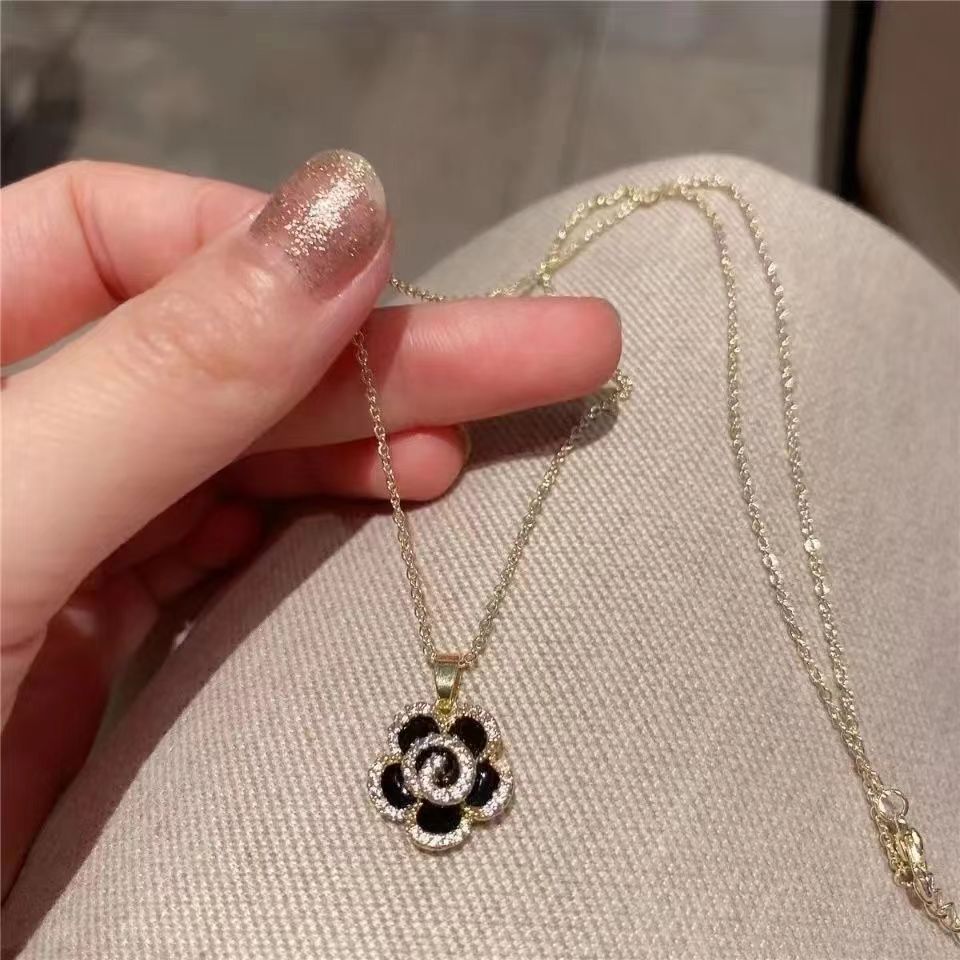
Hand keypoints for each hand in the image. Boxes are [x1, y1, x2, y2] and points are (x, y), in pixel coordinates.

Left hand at [0, 151, 620, 894]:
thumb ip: (164, 373)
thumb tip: (344, 211)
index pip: (110, 234)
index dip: (253, 250)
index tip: (384, 289)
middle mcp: (17, 434)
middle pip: (216, 349)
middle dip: (382, 347)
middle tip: (559, 350)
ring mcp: (65, 537)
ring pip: (238, 448)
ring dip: (363, 437)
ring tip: (479, 443)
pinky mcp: (107, 636)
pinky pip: (231, 545)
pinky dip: (317, 524)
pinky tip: (398, 509)